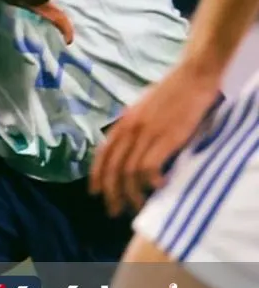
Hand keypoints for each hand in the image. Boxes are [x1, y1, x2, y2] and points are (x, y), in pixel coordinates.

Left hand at [90, 65, 221, 215]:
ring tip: (139, 206)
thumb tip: (130, 149)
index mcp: (123, 122)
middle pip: (113, 168)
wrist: (192, 77)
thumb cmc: (171, 92)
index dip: (96, 175)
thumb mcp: (143, 109)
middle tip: (114, 210)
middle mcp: (130, 129)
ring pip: (129, 172)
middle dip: (111, 192)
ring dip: (133, 193)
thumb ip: (134, 127)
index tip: (95, 193)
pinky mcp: (166, 138)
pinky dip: (151, 181)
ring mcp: (147, 133)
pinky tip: (160, 186)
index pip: (103, 153)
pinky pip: (149, 167)